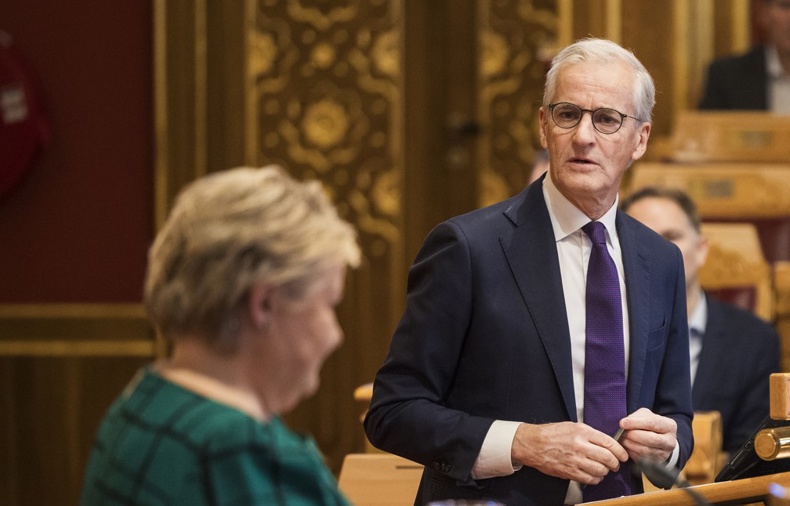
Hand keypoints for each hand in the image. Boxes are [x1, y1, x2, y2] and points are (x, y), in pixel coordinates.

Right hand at [511, 421, 628, 485]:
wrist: (534, 444)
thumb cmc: (552, 433)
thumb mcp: (573, 426)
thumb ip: (590, 433)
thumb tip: (607, 442)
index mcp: (582, 432)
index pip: (609, 443)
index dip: (620, 451)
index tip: (623, 454)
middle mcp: (580, 446)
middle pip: (608, 458)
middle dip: (615, 463)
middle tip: (615, 464)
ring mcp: (575, 460)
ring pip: (601, 470)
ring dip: (606, 471)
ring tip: (604, 469)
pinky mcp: (570, 472)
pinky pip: (590, 479)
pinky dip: (596, 479)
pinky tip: (594, 475)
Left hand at [618, 407, 676, 462]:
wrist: (659, 440)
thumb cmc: (650, 426)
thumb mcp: (646, 416)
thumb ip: (636, 417)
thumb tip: (625, 423)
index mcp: (669, 426)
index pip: (652, 423)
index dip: (635, 423)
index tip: (622, 423)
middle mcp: (670, 441)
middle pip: (650, 439)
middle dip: (633, 435)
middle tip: (622, 433)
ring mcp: (665, 454)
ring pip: (645, 450)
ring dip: (630, 444)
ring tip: (623, 439)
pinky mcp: (657, 462)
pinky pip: (641, 458)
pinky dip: (631, 452)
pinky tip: (627, 447)